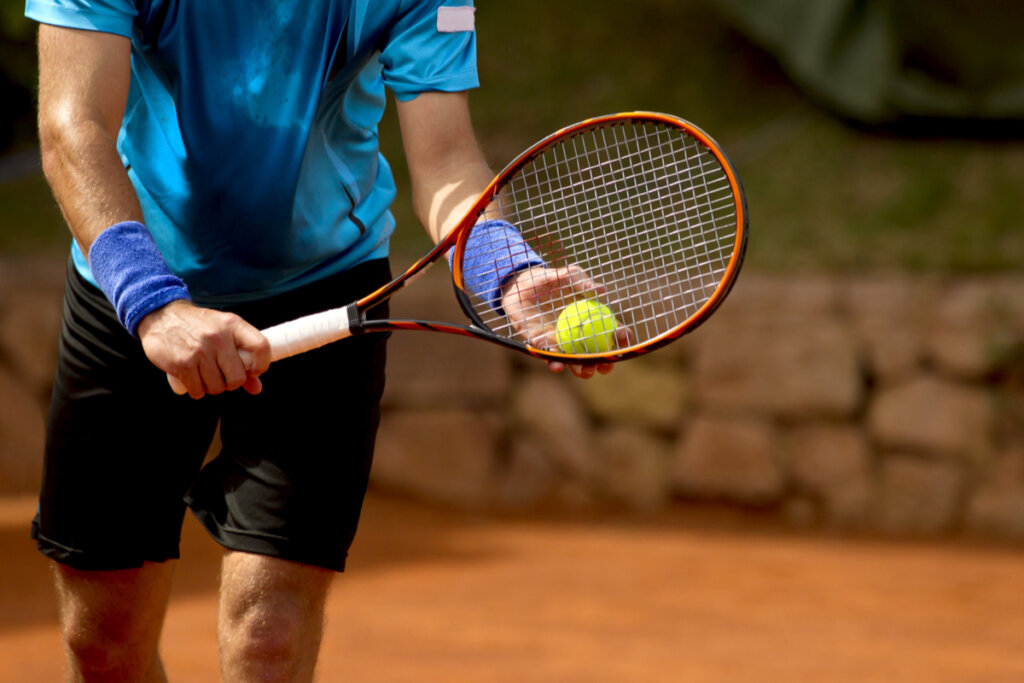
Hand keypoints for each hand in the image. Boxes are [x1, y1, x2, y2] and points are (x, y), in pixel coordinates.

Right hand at [138, 300, 270, 398]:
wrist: (161, 315)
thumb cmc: (198, 327)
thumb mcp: (223, 332)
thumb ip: (241, 358)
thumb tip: (256, 388)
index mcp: (232, 324)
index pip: (261, 347)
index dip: (261, 365)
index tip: (252, 371)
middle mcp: (218, 337)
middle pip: (238, 378)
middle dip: (230, 383)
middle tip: (221, 376)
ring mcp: (199, 351)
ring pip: (217, 388)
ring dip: (211, 387)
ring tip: (204, 375)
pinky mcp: (182, 364)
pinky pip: (198, 391)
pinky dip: (196, 390)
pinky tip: (192, 379)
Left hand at [500, 264, 621, 378]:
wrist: (520, 285)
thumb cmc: (550, 279)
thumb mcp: (567, 275)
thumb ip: (582, 281)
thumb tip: (601, 291)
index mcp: (592, 319)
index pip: (613, 332)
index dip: (621, 337)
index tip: (622, 337)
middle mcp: (580, 335)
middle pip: (597, 354)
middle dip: (604, 363)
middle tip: (604, 365)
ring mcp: (562, 342)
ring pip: (575, 362)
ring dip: (581, 370)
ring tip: (585, 371)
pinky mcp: (543, 346)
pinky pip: (550, 357)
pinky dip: (554, 362)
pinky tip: (557, 365)